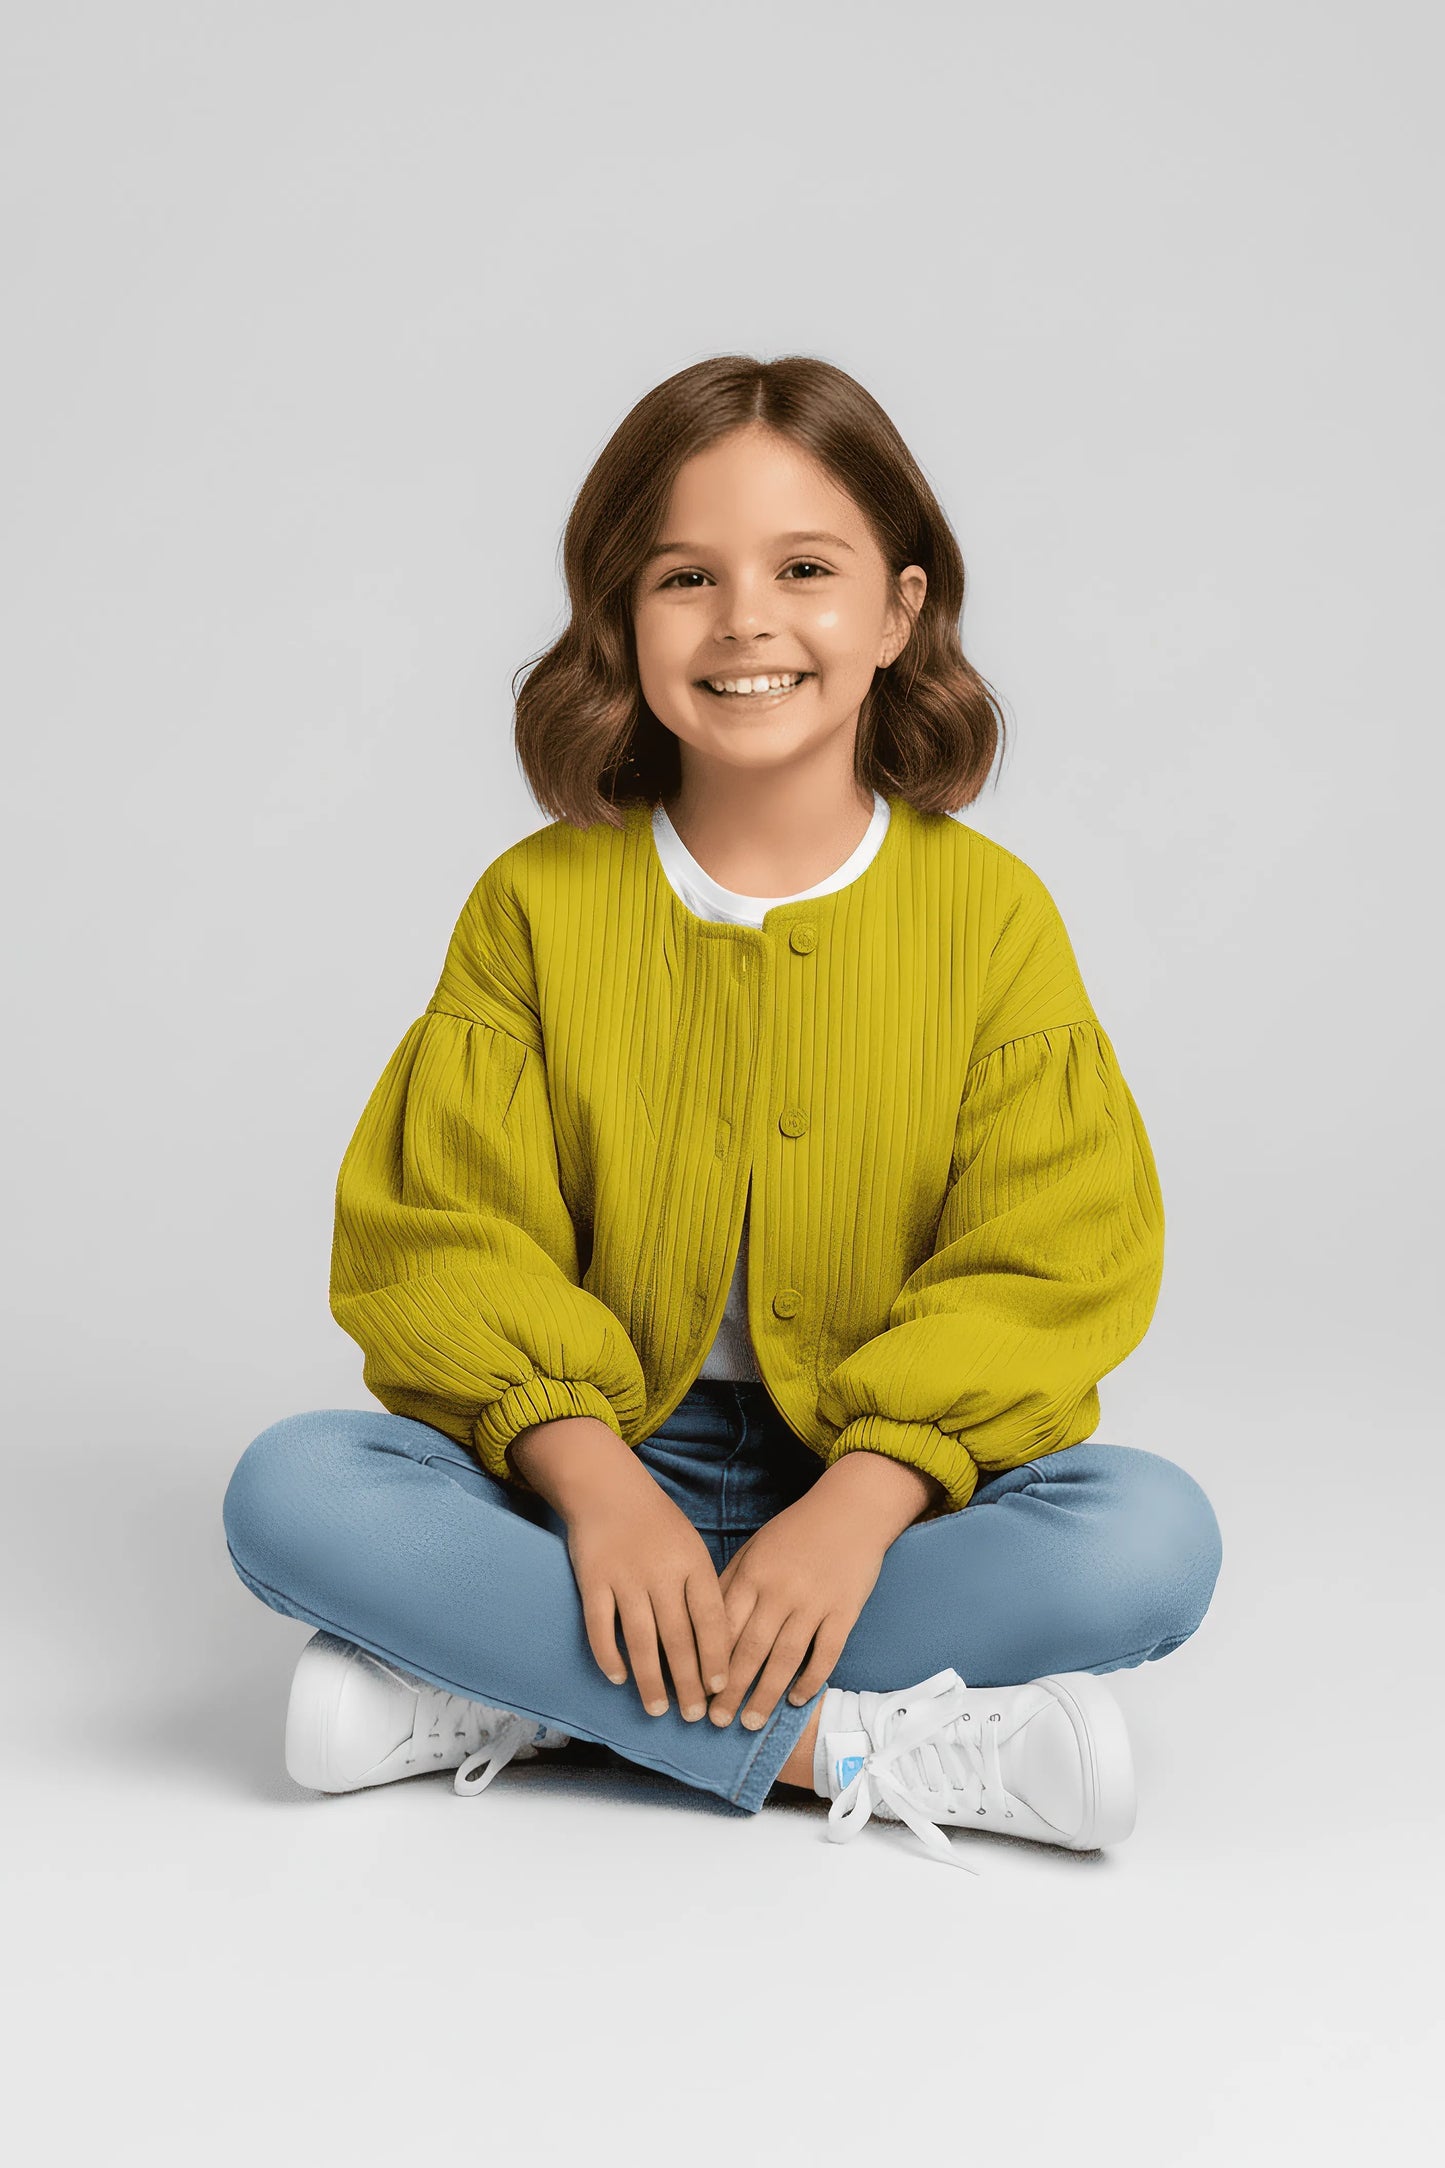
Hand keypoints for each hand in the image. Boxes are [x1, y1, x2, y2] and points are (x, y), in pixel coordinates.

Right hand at [564, 1465, 732, 1722]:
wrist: (608, 1489)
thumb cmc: (657, 1525)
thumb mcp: (691, 1547)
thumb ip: (703, 1590)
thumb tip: (718, 1645)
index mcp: (692, 1564)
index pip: (710, 1618)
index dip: (716, 1656)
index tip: (721, 1688)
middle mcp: (661, 1573)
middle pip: (677, 1637)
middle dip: (688, 1681)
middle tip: (693, 1715)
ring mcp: (625, 1577)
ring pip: (640, 1639)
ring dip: (651, 1679)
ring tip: (658, 1708)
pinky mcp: (592, 1580)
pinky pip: (600, 1626)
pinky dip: (608, 1655)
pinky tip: (618, 1678)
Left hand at [706, 1488, 888, 1732]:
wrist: (851, 1510)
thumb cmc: (796, 1530)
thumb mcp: (755, 1547)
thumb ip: (730, 1582)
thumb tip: (703, 1621)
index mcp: (753, 1575)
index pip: (723, 1626)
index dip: (707, 1662)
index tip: (694, 1690)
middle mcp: (780, 1592)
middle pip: (750, 1649)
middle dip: (731, 1690)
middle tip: (717, 1721)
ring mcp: (814, 1603)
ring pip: (785, 1658)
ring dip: (765, 1694)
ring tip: (750, 1722)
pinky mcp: (844, 1611)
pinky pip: (826, 1653)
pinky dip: (811, 1680)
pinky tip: (797, 1700)